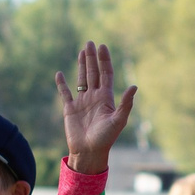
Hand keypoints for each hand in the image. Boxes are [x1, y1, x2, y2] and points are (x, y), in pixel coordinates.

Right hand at [54, 41, 137, 172]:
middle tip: (90, 42)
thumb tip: (134, 86)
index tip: (103, 46)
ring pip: (81, 79)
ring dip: (82, 65)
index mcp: (106, 98)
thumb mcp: (118, 120)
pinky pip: (65, 93)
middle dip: (92, 58)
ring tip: (81, 51)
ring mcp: (82, 102)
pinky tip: (59, 74)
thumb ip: (125, 103)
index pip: (106, 74)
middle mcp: (94, 97)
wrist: (89, 152)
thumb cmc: (106, 138)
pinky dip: (61, 84)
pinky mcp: (70, 109)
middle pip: (94, 73)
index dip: (105, 60)